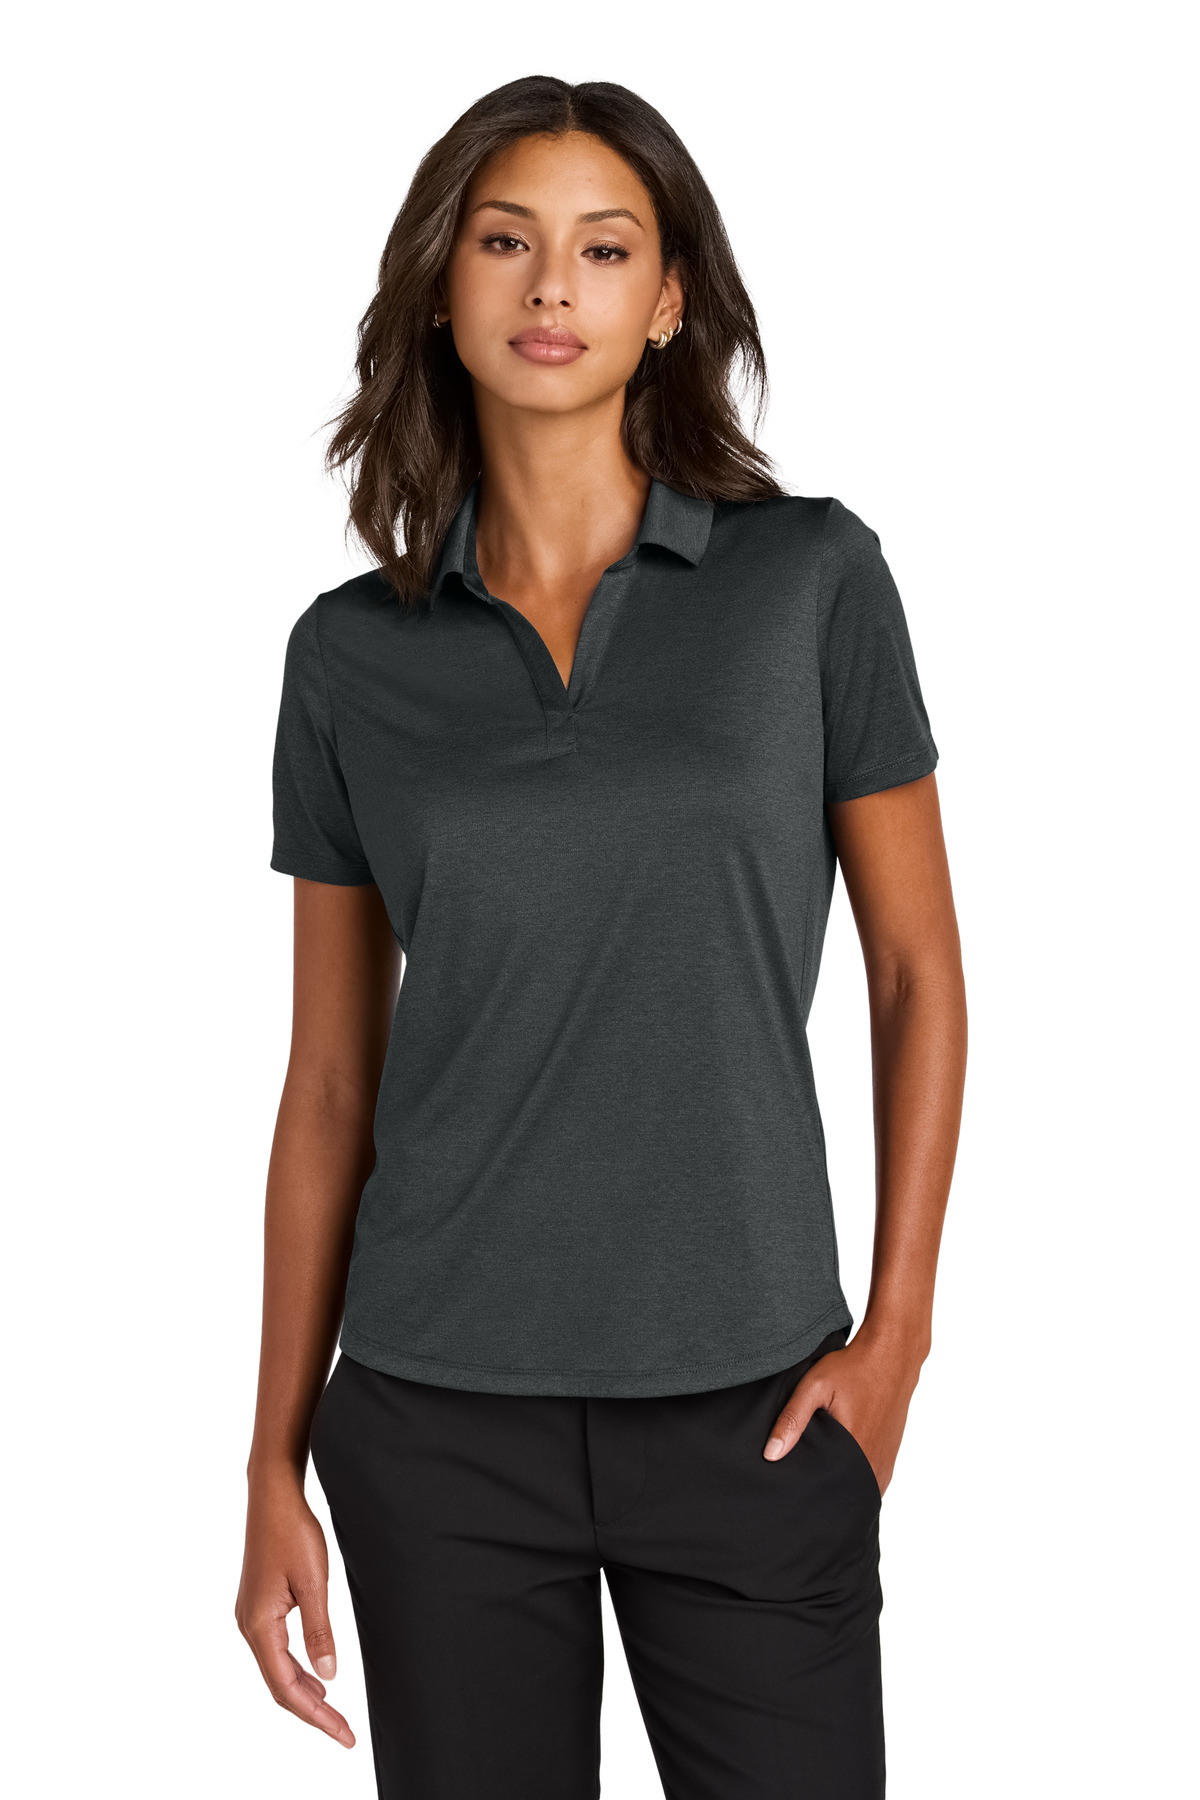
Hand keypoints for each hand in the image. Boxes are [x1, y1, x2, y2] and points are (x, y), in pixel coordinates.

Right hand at [235, 1468, 354, 1747]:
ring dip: (302, 1692)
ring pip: (276, 1668)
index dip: (316, 1717)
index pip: (286, 1688)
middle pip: (278, 1684)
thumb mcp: (314, 1583)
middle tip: (343, 1731)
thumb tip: (329, 1677)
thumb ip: (320, 1631)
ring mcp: (250, 1616)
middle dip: (311, 1712)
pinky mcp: (258, 1605)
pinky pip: (274, 1650)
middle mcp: (248, 1626)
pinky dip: (295, 1669)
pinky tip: (314, 1674)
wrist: (273, 1495)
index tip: (343, 1734)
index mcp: (260, 1625)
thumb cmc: (293, 1532)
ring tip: (332, 1711)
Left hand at [761, 1329, 925, 1494]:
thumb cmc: (852, 1369)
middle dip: (821, 1493)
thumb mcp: (815, 1386)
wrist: (891, 1356)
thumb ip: (793, 1419)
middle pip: (842, 1495)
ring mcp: (884, 1464)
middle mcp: (873, 1465)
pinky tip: (839, 1470)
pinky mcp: (889, 1459)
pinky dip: (854, 1482)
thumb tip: (771, 1454)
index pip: (825, 1491)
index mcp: (855, 1452)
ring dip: (840, 1489)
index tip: (792, 1490)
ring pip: (857, 1491)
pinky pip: (870, 1483)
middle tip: (802, 1484)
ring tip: (819, 1478)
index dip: (807, 1492)